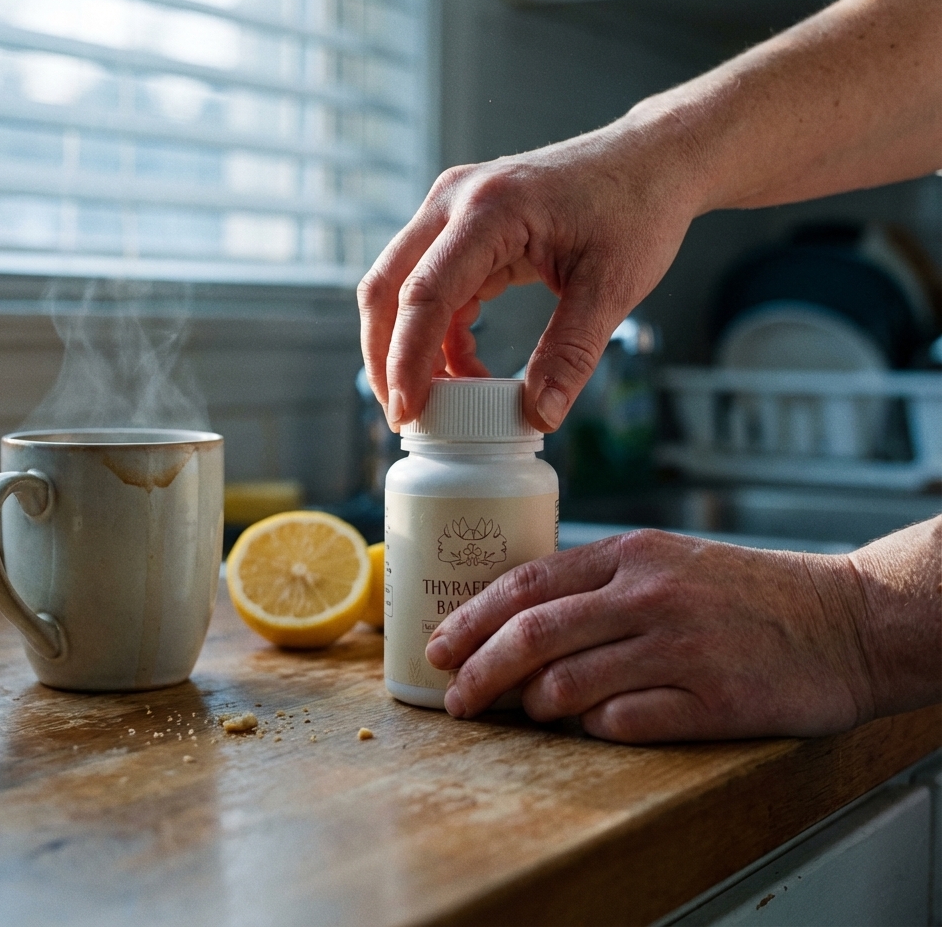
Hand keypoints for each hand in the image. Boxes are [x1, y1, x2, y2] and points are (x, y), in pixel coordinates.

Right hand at [357, 113, 701, 431]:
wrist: (652, 159)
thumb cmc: (637, 207)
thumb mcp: (612, 287)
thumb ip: (571, 354)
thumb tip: (539, 416)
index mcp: (491, 209)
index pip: (424, 294)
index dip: (407, 361)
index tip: (409, 414)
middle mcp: (456, 201)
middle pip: (387, 288)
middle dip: (386, 359)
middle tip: (406, 417)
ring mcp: (453, 210)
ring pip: (399, 288)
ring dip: (409, 348)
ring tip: (442, 402)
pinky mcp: (462, 227)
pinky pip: (430, 286)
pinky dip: (438, 334)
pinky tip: (466, 369)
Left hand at [424, 530, 877, 741]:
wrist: (844, 621)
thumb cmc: (745, 593)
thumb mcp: (668, 562)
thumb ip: (599, 586)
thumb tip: (521, 623)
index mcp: (632, 555)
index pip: (528, 583)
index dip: (473, 617)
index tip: (439, 646)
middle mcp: (651, 595)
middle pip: (535, 633)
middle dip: (480, 669)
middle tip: (455, 699)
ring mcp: (681, 647)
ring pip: (572, 681)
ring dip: (535, 705)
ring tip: (525, 714)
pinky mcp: (714, 701)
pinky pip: (627, 722)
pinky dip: (594, 729)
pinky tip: (589, 727)